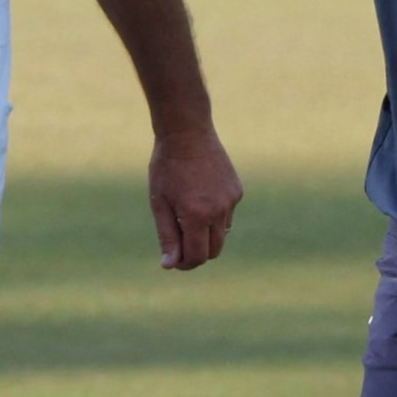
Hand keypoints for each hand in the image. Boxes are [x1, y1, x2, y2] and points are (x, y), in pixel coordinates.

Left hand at [148, 127, 242, 270]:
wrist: (187, 132)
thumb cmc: (167, 166)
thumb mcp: (159, 202)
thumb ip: (167, 235)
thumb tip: (171, 265)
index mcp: (196, 215)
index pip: (197, 256)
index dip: (185, 264)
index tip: (174, 261)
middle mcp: (218, 210)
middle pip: (214, 250)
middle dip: (197, 253)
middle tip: (180, 245)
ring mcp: (231, 200)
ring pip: (222, 233)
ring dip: (206, 234)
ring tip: (187, 214)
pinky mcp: (237, 190)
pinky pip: (227, 215)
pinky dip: (215, 216)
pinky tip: (200, 197)